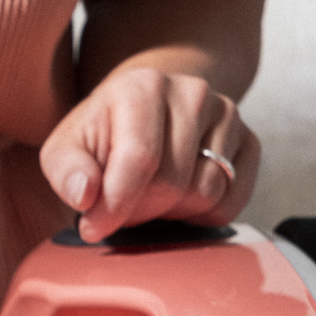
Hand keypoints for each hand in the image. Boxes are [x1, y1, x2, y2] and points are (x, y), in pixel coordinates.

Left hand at [39, 65, 259, 242]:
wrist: (145, 112)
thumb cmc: (101, 137)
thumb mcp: (65, 151)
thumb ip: (67, 172)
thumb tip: (85, 195)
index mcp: (142, 86)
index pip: (140, 158)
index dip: (116, 204)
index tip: (94, 228)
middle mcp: (192, 92)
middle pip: (173, 182)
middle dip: (141, 208)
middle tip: (123, 203)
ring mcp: (228, 115)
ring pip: (206, 193)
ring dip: (171, 211)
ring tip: (150, 194)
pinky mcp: (250, 142)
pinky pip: (233, 201)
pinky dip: (202, 214)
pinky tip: (180, 198)